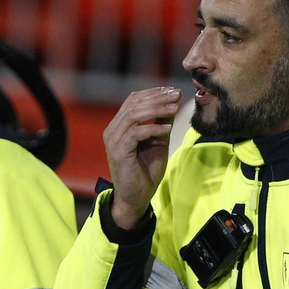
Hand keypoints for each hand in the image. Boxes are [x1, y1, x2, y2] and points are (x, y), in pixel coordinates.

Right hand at [103, 87, 180, 230]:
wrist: (136, 197)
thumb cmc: (145, 171)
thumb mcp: (158, 142)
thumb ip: (162, 122)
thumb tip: (173, 102)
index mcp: (119, 125)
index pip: (133, 100)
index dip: (153, 93)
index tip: (173, 91)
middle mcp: (112, 130)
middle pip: (133, 104)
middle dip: (157, 97)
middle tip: (176, 95)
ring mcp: (114, 141)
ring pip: (133, 115)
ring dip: (156, 109)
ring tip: (174, 108)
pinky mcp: (119, 152)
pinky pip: (135, 133)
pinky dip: (152, 128)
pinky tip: (167, 129)